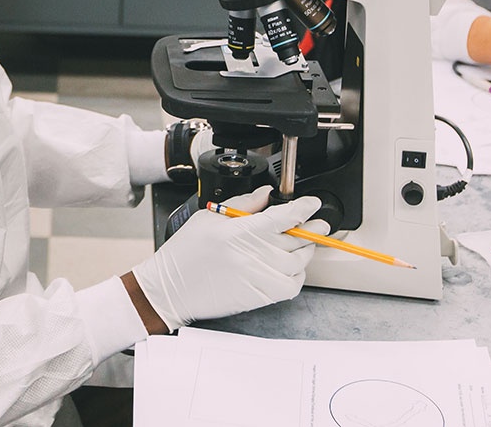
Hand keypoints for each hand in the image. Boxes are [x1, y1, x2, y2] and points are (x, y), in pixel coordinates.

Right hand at [129, 186, 324, 330]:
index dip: (303, 208)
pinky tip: (293, 267)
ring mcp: (257, 277)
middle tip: (319, 223)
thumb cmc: (185, 254)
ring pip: (298, 262)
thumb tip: (266, 194)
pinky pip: (291, 286)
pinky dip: (298, 275)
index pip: (282, 217)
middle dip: (313, 228)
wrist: (171, 289)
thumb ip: (242, 204)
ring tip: (304, 243)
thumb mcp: (208, 218)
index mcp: (238, 231)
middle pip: (296, 239)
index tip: (312, 203)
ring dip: (307, 251)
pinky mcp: (259, 296)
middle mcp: (251, 255)